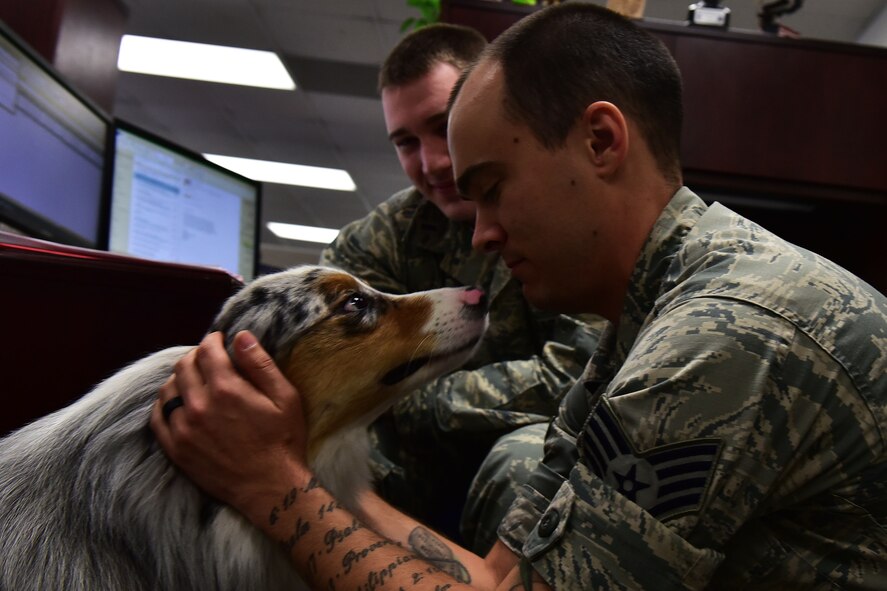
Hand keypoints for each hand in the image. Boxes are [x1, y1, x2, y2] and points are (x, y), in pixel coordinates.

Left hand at [151, 331, 311, 514]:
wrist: (271, 488)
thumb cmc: (283, 441)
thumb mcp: (285, 397)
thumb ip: (260, 364)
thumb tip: (241, 336)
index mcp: (227, 389)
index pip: (207, 350)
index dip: (213, 340)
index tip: (219, 340)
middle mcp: (199, 406)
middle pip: (184, 366)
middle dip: (196, 356)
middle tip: (209, 360)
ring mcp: (183, 429)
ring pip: (168, 390)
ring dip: (180, 378)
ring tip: (194, 381)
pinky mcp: (176, 450)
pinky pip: (157, 418)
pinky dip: (164, 405)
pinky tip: (178, 404)